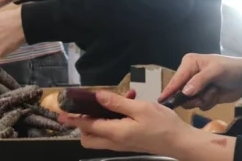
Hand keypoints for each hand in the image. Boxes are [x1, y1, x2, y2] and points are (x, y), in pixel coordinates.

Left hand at [59, 91, 199, 156]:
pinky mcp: (130, 141)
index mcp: (115, 132)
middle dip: (83, 123)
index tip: (60, 115)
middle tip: (90, 106)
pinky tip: (129, 102)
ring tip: (117, 98)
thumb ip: (117, 103)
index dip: (72, 120)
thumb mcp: (140, 109)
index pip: (87, 127)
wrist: (181, 142)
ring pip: (100, 135)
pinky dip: (114, 118)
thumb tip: (97, 97)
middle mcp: (115, 141)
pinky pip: (113, 132)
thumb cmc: (163, 125)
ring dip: (102, 117)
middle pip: (88, 137)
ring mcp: (122, 143)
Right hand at [159, 54, 241, 110]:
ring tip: (212, 92)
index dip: (169, 90)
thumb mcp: (216, 71)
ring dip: (202, 100)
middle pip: (180, 92)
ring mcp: (197, 87)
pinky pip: (199, 106)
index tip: (161, 101)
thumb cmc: (231, 69)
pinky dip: (208, 103)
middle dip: (191, 97)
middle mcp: (190, 75)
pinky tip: (216, 95)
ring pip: (189, 101)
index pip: (176, 78)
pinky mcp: (203, 97)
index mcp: (190, 63)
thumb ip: (199, 81)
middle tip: (201, 96)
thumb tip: (184, 92)